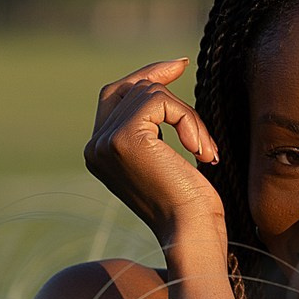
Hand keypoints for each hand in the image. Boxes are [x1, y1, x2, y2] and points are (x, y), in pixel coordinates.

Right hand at [83, 59, 223, 248]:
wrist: (190, 232)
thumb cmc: (188, 204)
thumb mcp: (162, 158)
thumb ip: (149, 127)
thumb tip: (156, 82)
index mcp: (98, 152)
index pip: (115, 95)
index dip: (145, 76)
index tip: (177, 65)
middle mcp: (94, 146)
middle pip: (132, 88)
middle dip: (166, 86)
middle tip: (187, 79)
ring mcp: (105, 141)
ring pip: (152, 94)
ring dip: (188, 117)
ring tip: (204, 150)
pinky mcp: (124, 138)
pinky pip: (162, 102)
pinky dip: (188, 120)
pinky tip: (200, 151)